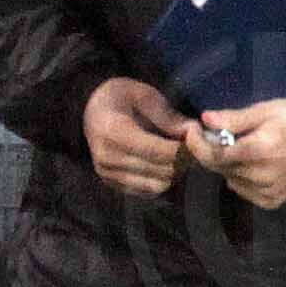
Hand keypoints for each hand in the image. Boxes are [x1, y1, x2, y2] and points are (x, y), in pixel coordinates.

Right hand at [83, 76, 191, 199]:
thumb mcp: (144, 95)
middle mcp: (107, 157)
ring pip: (158, 185)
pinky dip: (161, 179)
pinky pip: (148, 191)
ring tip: (177, 155)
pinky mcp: (111, 183)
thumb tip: (193, 132)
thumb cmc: (119, 97)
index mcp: (113, 131)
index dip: (184, 148)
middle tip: (191, 146)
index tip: (195, 137)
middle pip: (161, 171)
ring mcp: (108, 173)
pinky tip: (162, 163)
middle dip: (183, 160)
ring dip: (174, 172)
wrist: (90, 109)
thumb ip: (168, 116)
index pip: (158, 151)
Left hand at [185, 100, 285, 213]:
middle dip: (211, 151)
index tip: (192, 131)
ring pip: (230, 179)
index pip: (214, 155)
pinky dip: (240, 178)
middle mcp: (263, 176)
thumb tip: (205, 119)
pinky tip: (251, 165)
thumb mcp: (266, 111)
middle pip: (219, 168)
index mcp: (261, 151)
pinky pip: (243, 191)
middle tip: (216, 136)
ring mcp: (268, 191)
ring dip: (226, 165)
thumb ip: (235, 118)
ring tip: (239, 148)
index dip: (197, 144)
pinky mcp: (273, 201)